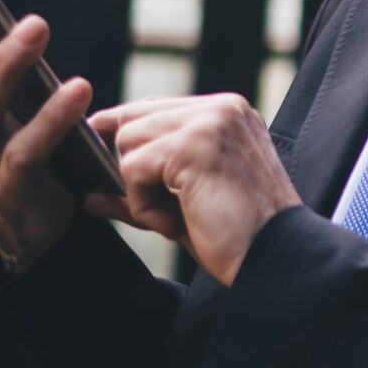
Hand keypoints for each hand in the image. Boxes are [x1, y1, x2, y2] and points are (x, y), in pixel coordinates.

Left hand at [87, 94, 300, 285]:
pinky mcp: (193, 145)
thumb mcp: (185, 205)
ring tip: (175, 218)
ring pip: (127, 141)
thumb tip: (90, 195)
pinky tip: (176, 224)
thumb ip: (140, 190)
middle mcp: (221, 108)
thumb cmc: (238, 237)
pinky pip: (133, 168)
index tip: (119, 177)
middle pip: (132, 119)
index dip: (128, 141)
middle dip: (130, 168)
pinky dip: (143, 206)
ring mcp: (208, 122)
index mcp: (228, 113)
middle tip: (162, 211)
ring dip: (138, 190)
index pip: (152, 108)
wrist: (277, 260)